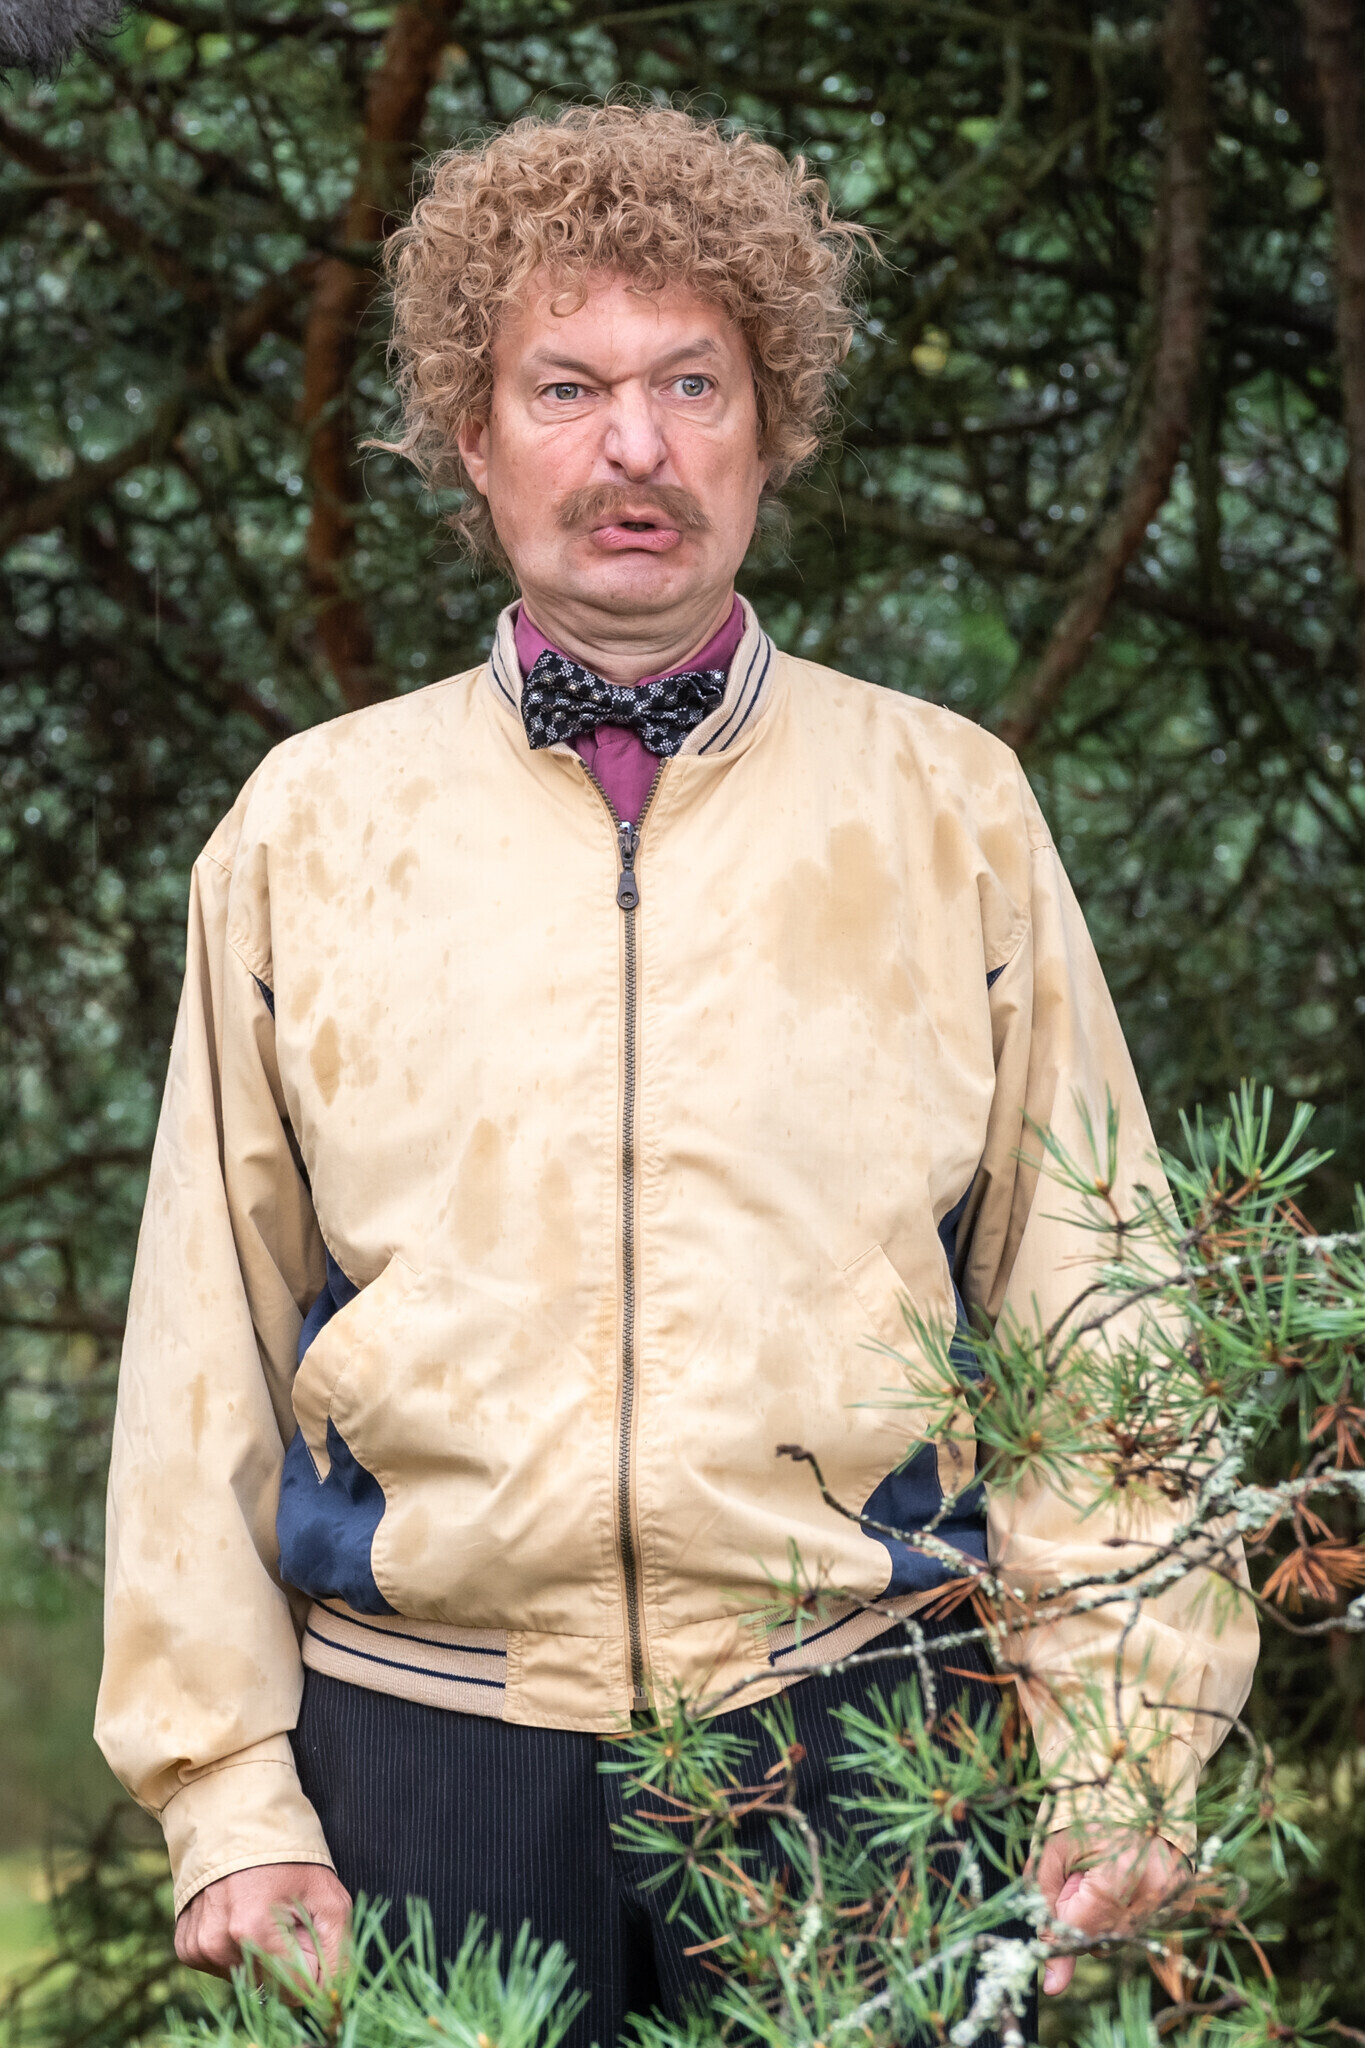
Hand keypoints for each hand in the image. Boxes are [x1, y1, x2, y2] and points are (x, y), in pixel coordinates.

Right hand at [174, 1862, 352, 1982]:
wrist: (237, 1822)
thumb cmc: (289, 1856)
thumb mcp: (329, 1897)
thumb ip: (339, 1954)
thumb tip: (333, 1998)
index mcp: (254, 1932)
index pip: (297, 1990)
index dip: (314, 1967)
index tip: (313, 1936)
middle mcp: (219, 1944)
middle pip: (270, 1987)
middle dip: (288, 1961)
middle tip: (288, 1919)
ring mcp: (199, 1947)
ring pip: (247, 1978)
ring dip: (262, 1957)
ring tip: (262, 1912)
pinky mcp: (186, 1948)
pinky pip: (222, 1967)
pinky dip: (237, 1950)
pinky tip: (240, 1916)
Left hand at [1033, 1829, 1186, 1995]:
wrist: (1126, 1783)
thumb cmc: (1081, 1814)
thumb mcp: (1051, 1854)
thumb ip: (1046, 1913)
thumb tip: (1053, 1984)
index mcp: (1120, 1874)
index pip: (1082, 1933)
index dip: (1062, 1921)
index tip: (1057, 1903)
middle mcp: (1156, 1890)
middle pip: (1105, 1940)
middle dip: (1084, 1918)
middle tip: (1081, 1876)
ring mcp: (1175, 1896)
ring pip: (1125, 1936)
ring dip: (1106, 1915)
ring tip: (1104, 1873)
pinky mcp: (1184, 1898)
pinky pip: (1145, 1924)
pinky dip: (1128, 1908)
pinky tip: (1124, 1878)